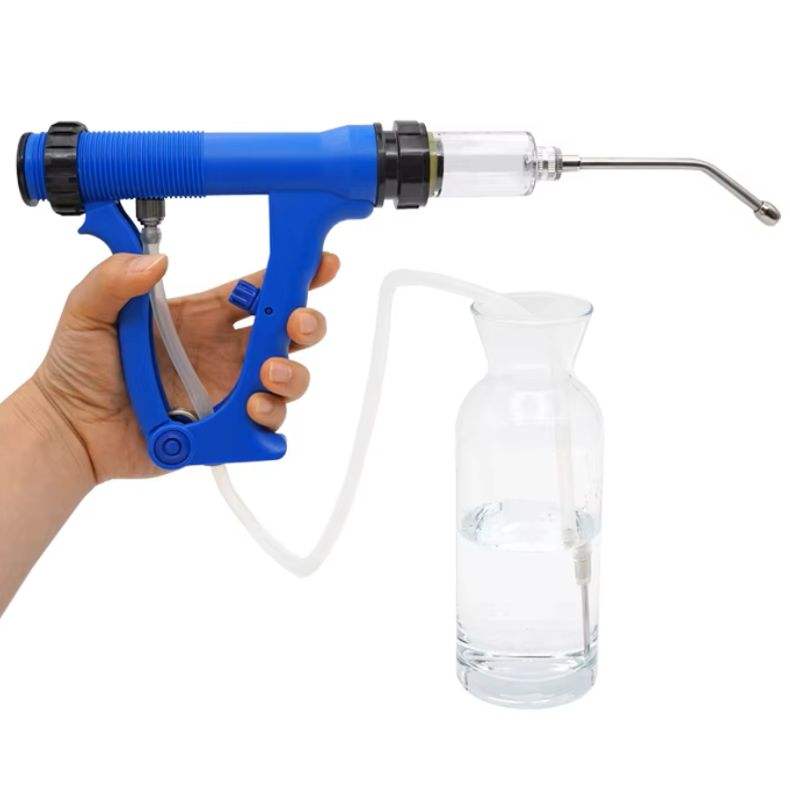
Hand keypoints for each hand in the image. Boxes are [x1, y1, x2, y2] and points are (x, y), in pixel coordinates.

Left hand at [31, 252, 338, 482]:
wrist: (70, 430)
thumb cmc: (77, 368)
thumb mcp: (87, 310)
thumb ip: (115, 279)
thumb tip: (158, 260)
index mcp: (203, 317)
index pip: (259, 291)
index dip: (294, 277)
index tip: (321, 265)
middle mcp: (226, 353)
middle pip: (288, 334)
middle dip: (306, 325)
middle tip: (297, 325)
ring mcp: (229, 391)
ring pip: (289, 379)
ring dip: (292, 374)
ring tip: (267, 374)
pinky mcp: (227, 430)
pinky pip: (268, 425)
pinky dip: (270, 417)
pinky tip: (250, 409)